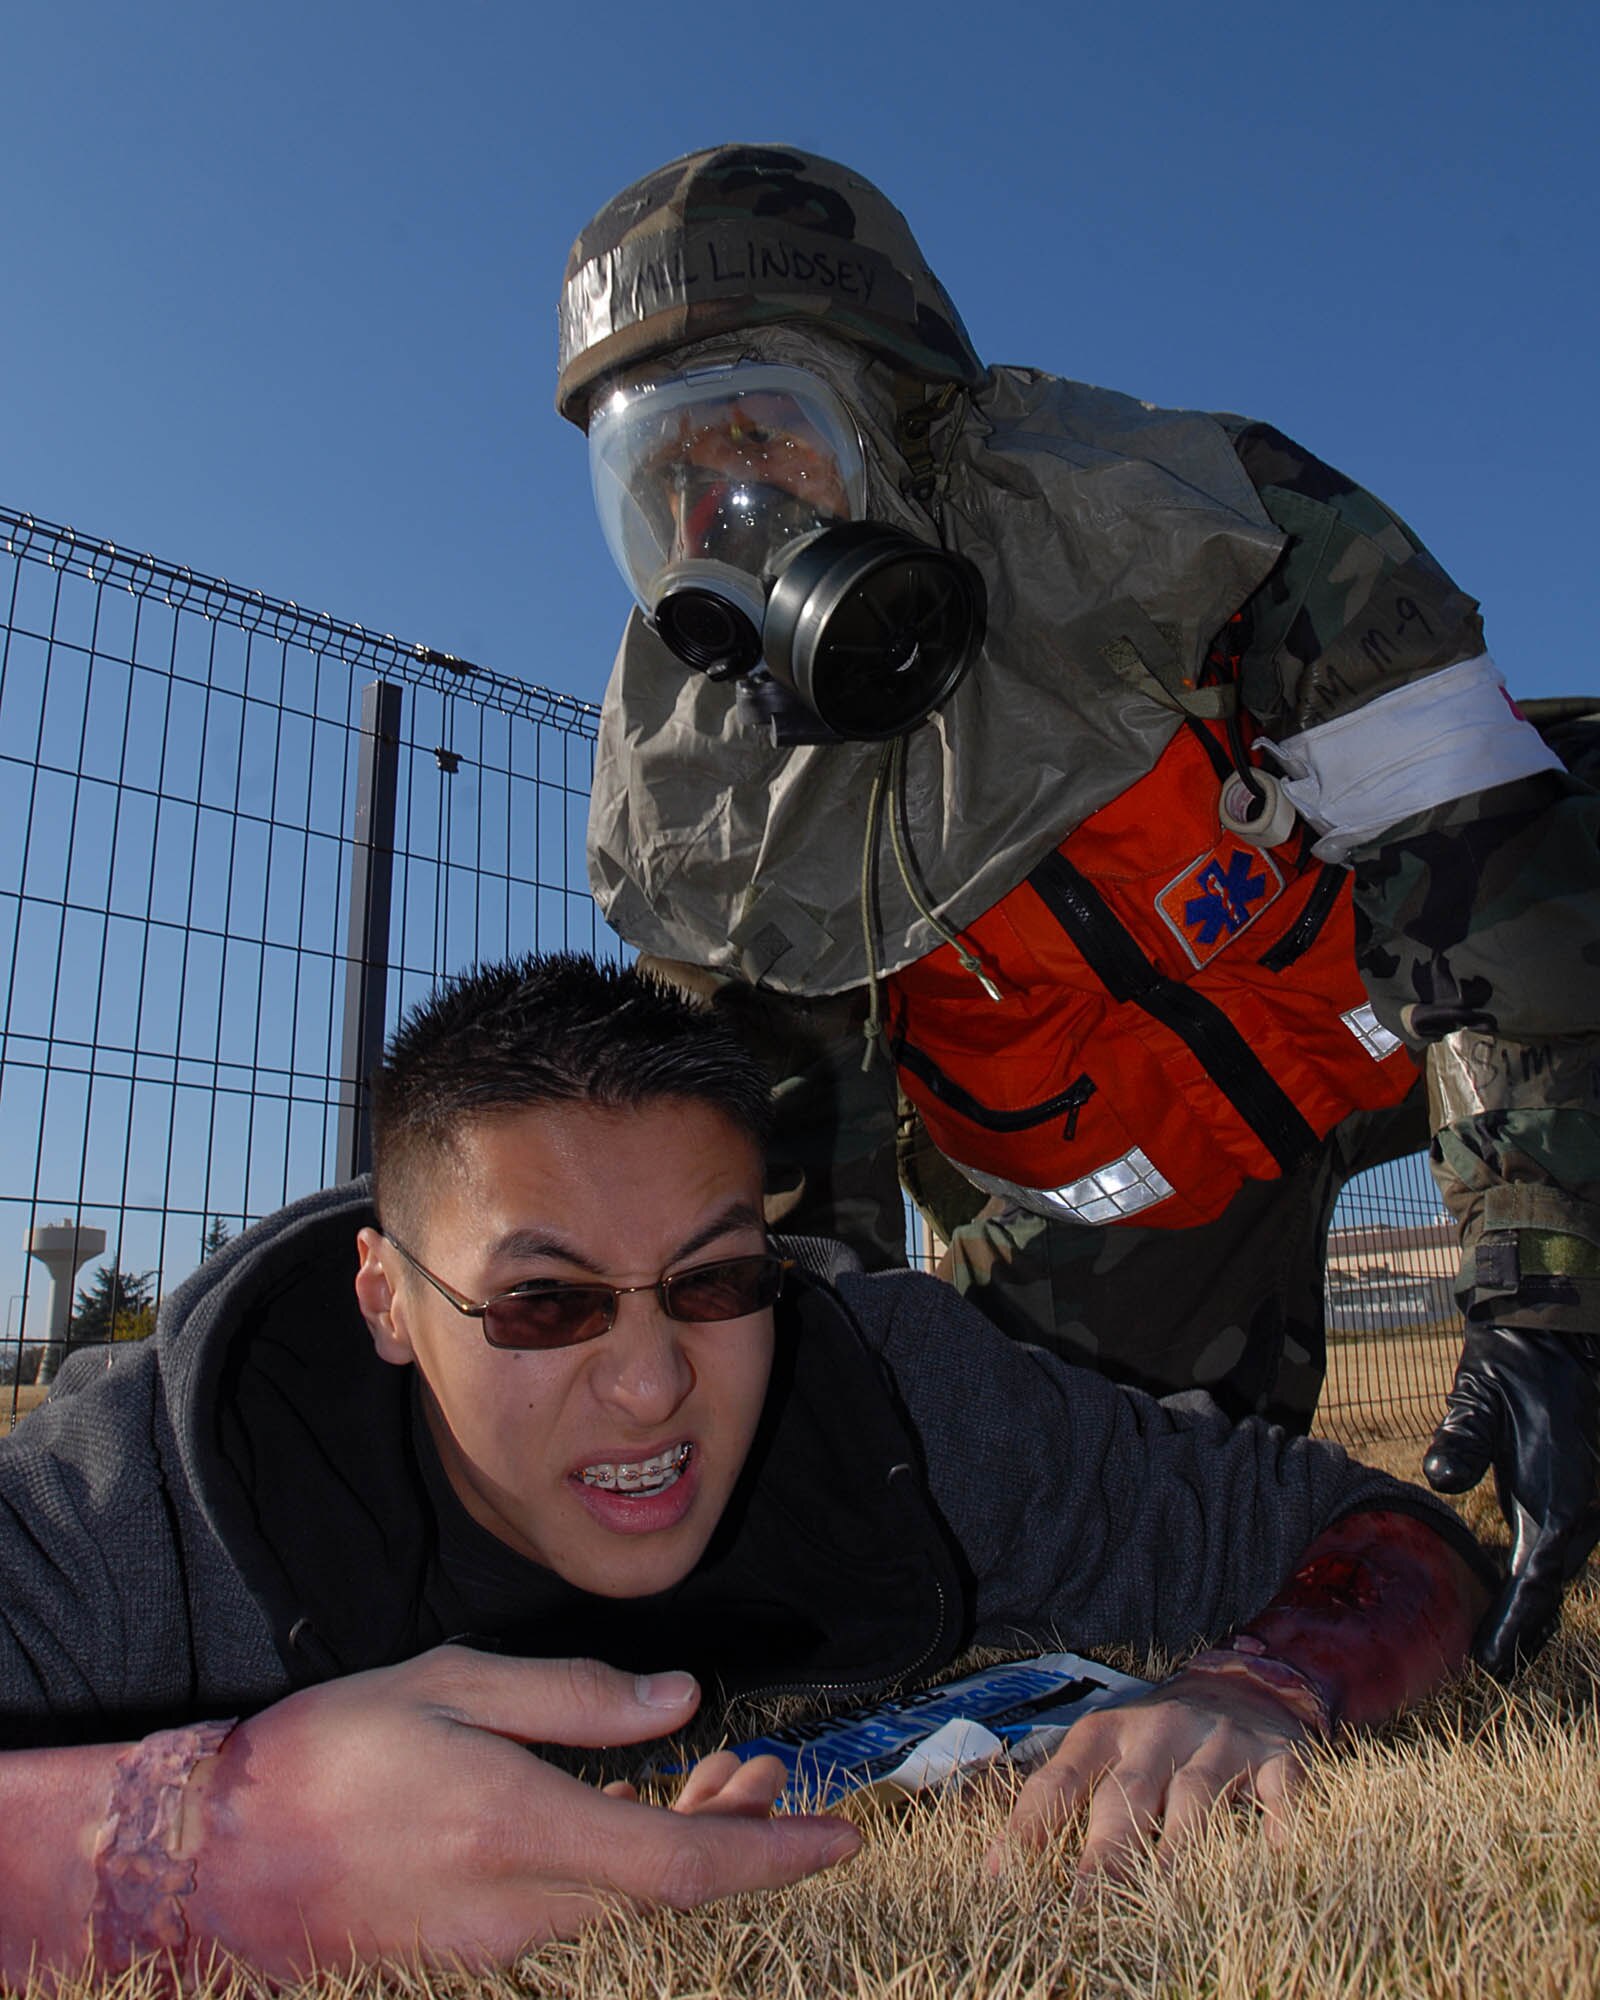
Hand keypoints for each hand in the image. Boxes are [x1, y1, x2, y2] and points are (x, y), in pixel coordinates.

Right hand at [180, 1647, 858, 1978]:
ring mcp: (496, 1945)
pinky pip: (579, 1910)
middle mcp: (520, 1907)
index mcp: (520, 1828)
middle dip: (740, 1833)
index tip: (842, 1835)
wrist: (219, 1860)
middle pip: (667, 1884)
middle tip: (776, 1771)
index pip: (681, 1860)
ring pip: (627, 1898)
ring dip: (687, 1840)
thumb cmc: (332, 1752)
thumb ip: (573, 1697)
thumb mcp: (452, 1686)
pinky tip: (634, 1807)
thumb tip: (680, 1699)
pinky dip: (628, 1859)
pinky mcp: (472, 1955)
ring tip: (727, 1775)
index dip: (771, 1851)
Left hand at [985, 1675, 1311, 1884]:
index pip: (1059, 1781)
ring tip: (1167, 1907)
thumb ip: (1063, 1797)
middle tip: (1085, 1906)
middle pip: (1127, 1797)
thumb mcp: (1108, 1749)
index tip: (1004, 1878)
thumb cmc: (1158, 1737)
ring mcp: (1220, 1743)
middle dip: (1105, 1854)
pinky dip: (1279, 1825)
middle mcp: (1159, 1732)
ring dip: (1180, 1850)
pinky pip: (1280, 1793)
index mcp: (1106, 1733)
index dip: (1031, 1828)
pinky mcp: (1278, 1758)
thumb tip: (999, 1867)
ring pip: (1196, 1798)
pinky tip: (1276, 1859)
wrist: (1246, 1680)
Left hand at [1423, 1324, 1599, 1678]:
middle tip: (1493, 1670)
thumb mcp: (1479, 1399)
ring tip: (1506, 1648)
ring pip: (1560, 1572)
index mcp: (1557, 1506)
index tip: (1488, 1665)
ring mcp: (1588, 1505)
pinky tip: (1520, 1590)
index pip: (1534, 1586)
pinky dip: (1544, 1577)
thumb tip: (1440, 1478)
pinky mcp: (1583, 1492)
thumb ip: (1461, 1441)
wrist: (1560, 1337)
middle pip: (1550, 1590)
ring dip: (1534, 1608)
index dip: (1511, 1628)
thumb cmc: (1513, 1369)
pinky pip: (1563, 1549)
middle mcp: (1580, 1515)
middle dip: (1523, 1632)